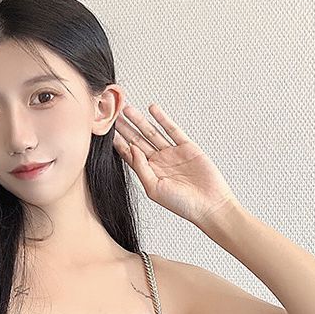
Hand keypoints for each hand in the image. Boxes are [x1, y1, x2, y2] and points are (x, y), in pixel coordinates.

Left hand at [113, 102, 238, 226]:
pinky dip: (162, 119)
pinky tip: (152, 109)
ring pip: (152, 132)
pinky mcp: (187, 147)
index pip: (129, 155)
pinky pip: (172, 130)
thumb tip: (131, 148)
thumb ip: (141, 168)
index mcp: (149, 173)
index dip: (118, 143)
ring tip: (127, 109)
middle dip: (125, 129)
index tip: (106, 132)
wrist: (208, 204)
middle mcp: (159, 162)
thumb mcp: (154, 188)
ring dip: (140, 121)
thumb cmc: (181, 203)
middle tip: (112, 115)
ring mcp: (172, 153)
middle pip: (138, 141)